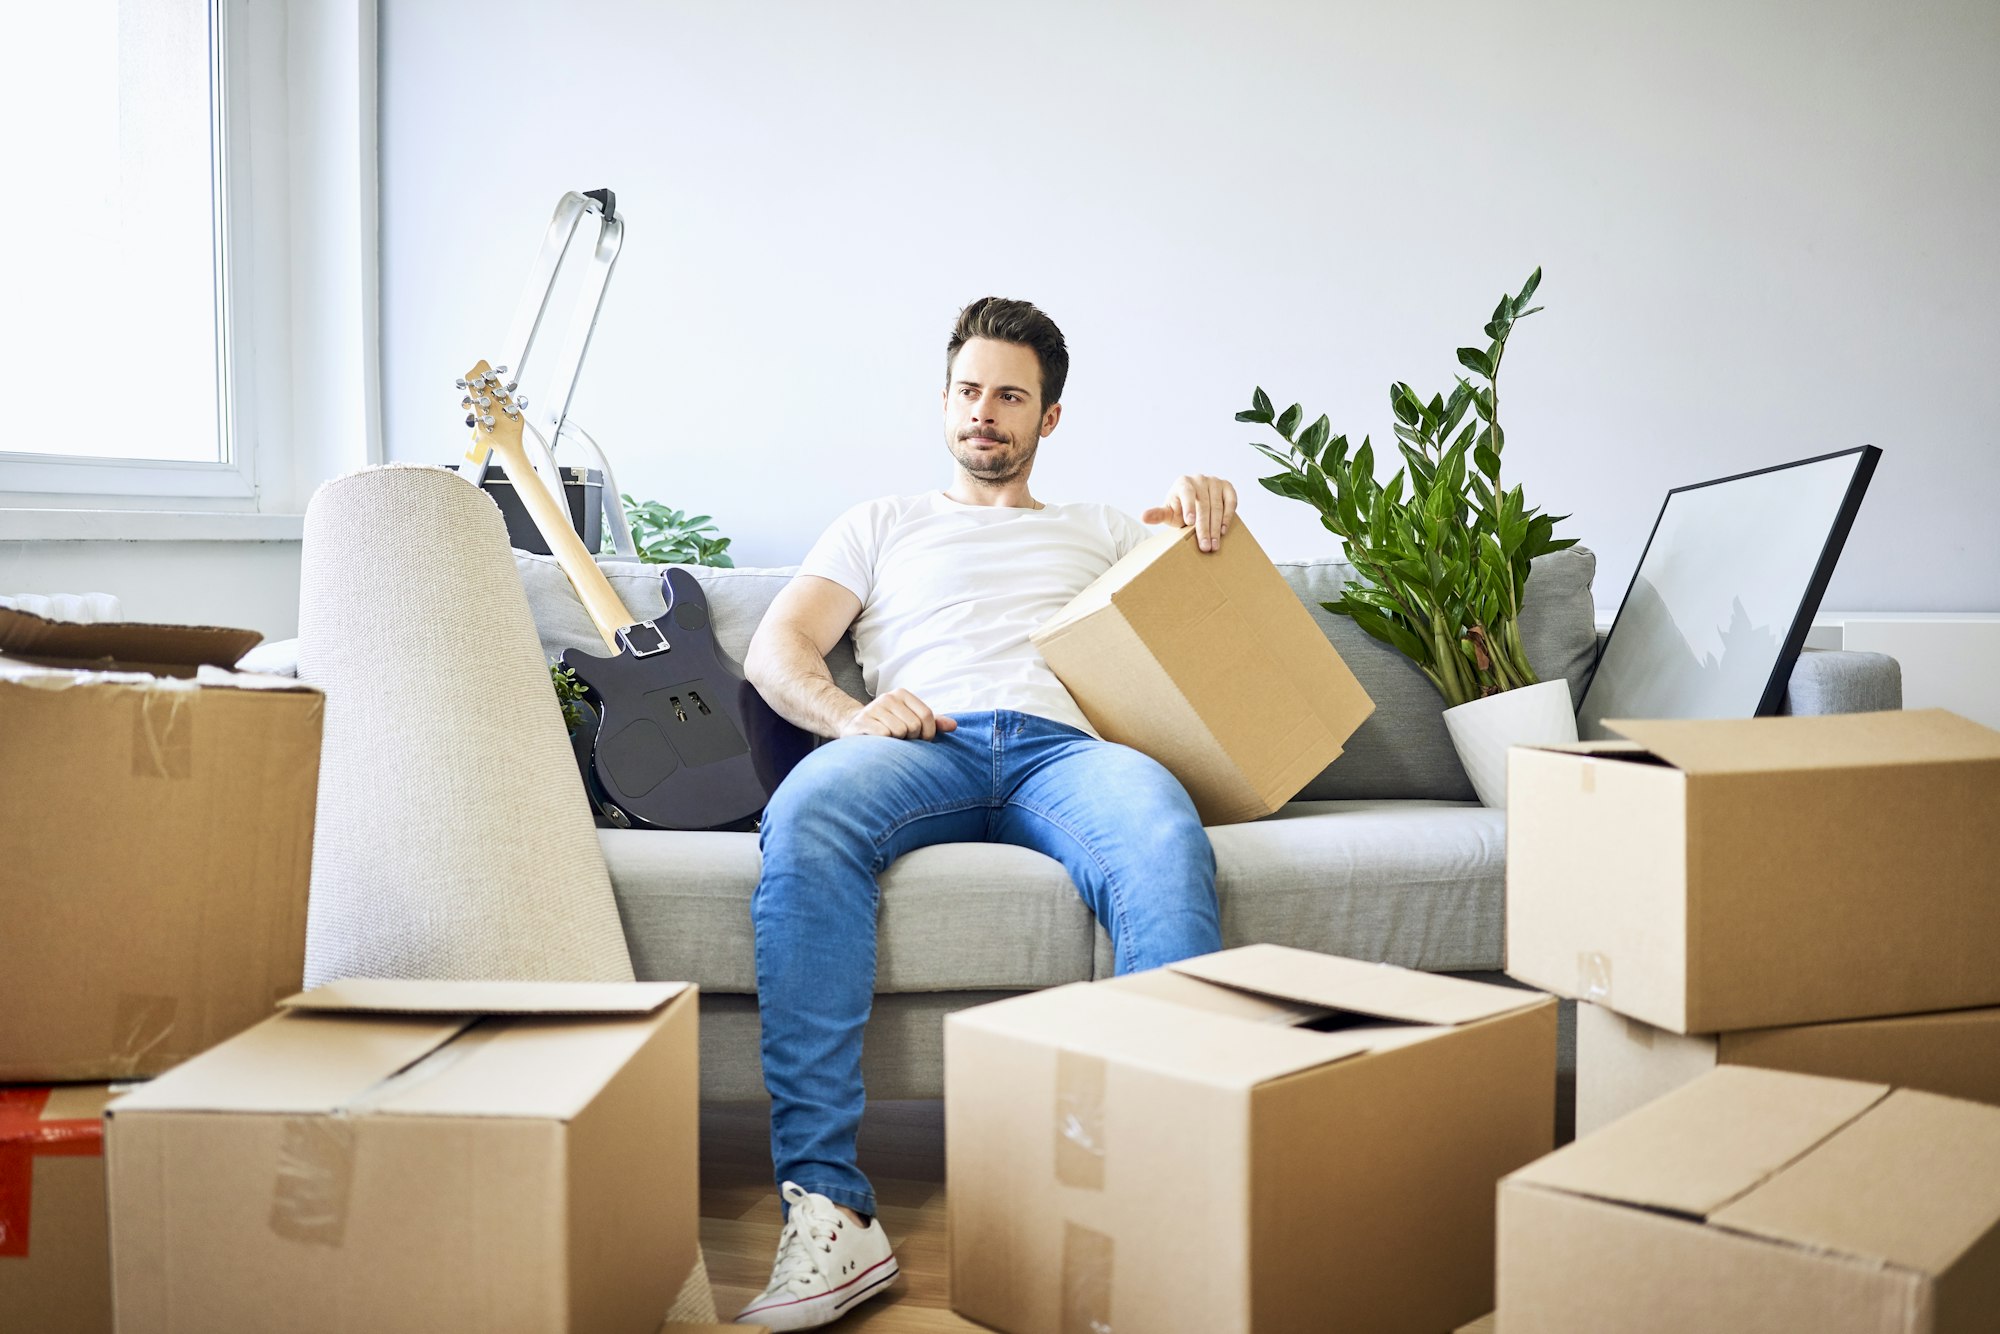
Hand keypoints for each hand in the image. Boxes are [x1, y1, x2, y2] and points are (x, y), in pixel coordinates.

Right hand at [840, 689, 957, 739]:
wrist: (854, 729)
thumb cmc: (889, 726)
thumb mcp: (911, 721)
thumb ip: (933, 722)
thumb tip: (954, 726)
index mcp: (902, 694)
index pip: (927, 715)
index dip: (928, 733)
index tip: (921, 739)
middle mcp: (888, 697)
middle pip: (914, 725)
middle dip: (911, 739)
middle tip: (900, 740)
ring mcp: (873, 708)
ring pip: (900, 732)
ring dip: (897, 742)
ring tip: (888, 741)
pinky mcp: (862, 721)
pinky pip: (884, 736)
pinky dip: (885, 744)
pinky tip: (878, 743)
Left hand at [1142, 475, 1236, 551]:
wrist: (1196, 503)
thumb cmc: (1180, 510)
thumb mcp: (1168, 513)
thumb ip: (1158, 514)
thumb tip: (1143, 517)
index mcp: (1183, 483)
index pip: (1187, 493)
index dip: (1189, 507)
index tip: (1189, 522)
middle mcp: (1199, 479)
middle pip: (1203, 504)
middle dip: (1204, 527)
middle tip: (1205, 546)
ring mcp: (1215, 481)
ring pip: (1217, 506)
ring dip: (1216, 527)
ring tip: (1214, 544)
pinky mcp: (1227, 487)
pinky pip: (1231, 501)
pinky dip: (1228, 516)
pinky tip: (1223, 531)